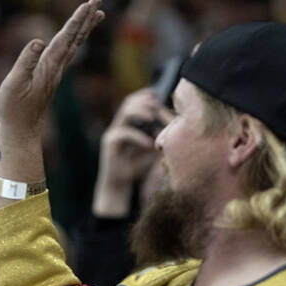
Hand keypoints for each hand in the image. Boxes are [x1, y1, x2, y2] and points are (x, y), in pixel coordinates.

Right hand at [0, 0, 103, 140]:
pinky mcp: (52, 74)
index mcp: (49, 65)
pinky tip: (78, 35)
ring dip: (85, 27)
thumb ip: (26, 62)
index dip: (76, 20)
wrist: (22, 127)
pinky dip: (76, 39)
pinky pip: (68, 51)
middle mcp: (57, 66)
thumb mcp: (14, 83)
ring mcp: (56, 70)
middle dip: (86, 18)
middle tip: (97, 0)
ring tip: (97, 13)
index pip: (66, 37)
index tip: (87, 5)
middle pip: (75, 37)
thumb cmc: (14, 106)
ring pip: (75, 44)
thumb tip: (38, 41)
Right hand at [92, 88, 169, 217]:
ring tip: (153, 118)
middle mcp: (120, 124)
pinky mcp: (109, 143)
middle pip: (130, 101)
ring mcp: (114, 132)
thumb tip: (176, 124)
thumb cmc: (138, 166)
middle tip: (159, 108)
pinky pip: (123, 133)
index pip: (138, 101)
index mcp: (130, 123)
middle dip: (146, 102)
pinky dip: (138, 137)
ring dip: (141, 112)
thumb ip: (161, 136)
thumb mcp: (154, 149)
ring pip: (125, 111)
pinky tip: (149, 144)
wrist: (121, 185)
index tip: (166, 105)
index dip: (152, 100)